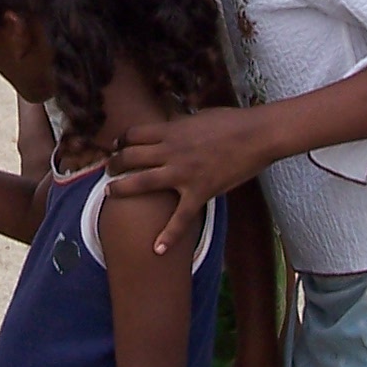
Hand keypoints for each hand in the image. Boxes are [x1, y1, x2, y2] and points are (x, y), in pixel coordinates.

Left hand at [105, 108, 260, 255]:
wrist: (257, 135)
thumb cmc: (232, 121)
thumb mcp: (198, 117)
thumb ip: (179, 125)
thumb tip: (169, 126)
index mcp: (171, 131)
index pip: (134, 134)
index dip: (121, 140)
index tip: (117, 145)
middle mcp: (171, 151)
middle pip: (130, 157)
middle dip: (114, 163)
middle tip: (109, 169)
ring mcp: (183, 174)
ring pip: (142, 182)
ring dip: (122, 188)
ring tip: (110, 192)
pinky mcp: (199, 192)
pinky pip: (180, 218)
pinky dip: (168, 236)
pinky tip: (156, 249)